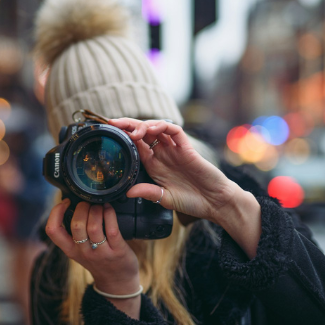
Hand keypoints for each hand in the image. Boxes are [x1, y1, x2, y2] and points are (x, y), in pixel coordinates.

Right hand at [45, 200, 141, 316]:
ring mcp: (100, 252)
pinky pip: (111, 228)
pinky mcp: (117, 251)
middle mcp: (83, 252)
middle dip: (82, 207)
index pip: (53, 231)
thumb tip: (72, 205)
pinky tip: (109, 209)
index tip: (66, 202)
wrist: (117, 282)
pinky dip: (109, 214)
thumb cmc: (98, 261)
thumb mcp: (79, 251)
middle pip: (76, 225)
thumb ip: (74, 233)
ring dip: (96, 209)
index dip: (56, 212)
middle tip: (87, 202)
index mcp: (70, 250)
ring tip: (99, 205)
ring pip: (94, 226)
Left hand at [109, 118, 239, 224]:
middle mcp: (162, 154)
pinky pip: (175, 131)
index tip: (110, 133)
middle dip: (128, 126)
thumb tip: (127, 192)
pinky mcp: (187, 148)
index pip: (135, 145)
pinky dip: (164, 126)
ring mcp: (174, 149)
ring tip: (134, 131)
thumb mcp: (164, 199)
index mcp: (153, 164)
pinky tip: (154, 128)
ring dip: (144, 125)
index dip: (123, 138)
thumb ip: (148, 192)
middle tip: (114, 122)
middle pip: (143, 133)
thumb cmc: (191, 201)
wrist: (214, 202)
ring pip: (156, 128)